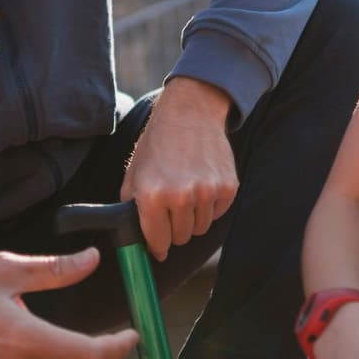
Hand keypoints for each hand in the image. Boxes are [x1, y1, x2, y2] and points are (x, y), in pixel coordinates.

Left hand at [122, 77, 238, 259]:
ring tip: (186, 194)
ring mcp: (207, 192)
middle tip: (171, 210)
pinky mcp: (228, 187)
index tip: (158, 246)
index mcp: (152, 195)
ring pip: (200, 229)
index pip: (157, 241)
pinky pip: (218, 214)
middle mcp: (181, 196)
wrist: (190, 112)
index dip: (157, 246)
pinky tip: (202, 186)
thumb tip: (137, 240)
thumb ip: (130, 207)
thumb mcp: (134, 172)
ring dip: (192, 218)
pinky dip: (210, 207)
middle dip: (174, 229)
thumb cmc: (159, 142)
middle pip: (181, 238)